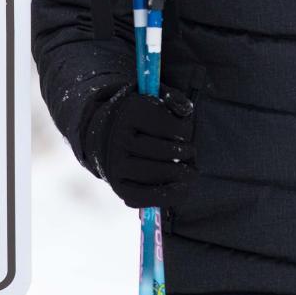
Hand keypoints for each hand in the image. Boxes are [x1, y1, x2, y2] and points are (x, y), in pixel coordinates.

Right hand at [88, 86, 196, 208]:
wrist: (104, 133)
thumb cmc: (138, 116)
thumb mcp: (154, 98)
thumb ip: (175, 100)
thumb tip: (185, 112)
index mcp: (129, 111)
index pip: (169, 125)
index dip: (186, 130)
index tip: (185, 132)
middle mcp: (118, 137)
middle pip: (163, 151)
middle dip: (185, 154)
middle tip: (191, 153)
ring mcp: (115, 163)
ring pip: (155, 174)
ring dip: (179, 175)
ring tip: (190, 172)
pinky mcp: (116, 184)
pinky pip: (143, 196)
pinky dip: (165, 196)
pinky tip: (181, 189)